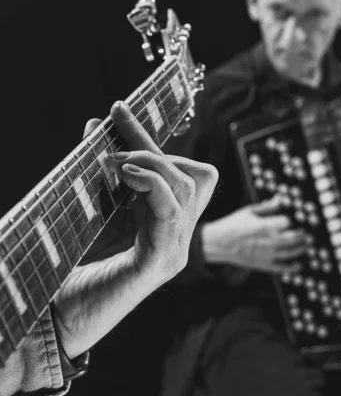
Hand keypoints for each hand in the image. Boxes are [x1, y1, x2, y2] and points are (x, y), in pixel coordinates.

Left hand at [85, 102, 218, 281]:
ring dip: (151, 161)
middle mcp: (176, 237)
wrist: (54, 320)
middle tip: (114, 141)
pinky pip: (172, 210)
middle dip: (156, 146)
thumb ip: (100, 174)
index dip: (150, 137)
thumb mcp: (91, 209)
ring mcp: (174, 250)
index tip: (118, 110)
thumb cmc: (70, 269)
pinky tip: (126, 174)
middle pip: (196, 175)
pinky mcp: (160, 262)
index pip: (177, 172)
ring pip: (189, 187)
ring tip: (114, 162)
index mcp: (163, 225)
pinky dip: (154, 184)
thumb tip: (95, 127)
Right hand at [202, 196, 308, 273]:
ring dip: (301, 249)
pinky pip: (280, 268)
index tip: (293, 220)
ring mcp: (266, 254)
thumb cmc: (233, 225)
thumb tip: (280, 198)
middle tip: (307, 234)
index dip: (291, 220)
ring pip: (290, 252)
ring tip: (307, 246)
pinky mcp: (262, 264)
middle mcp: (268, 241)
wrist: (219, 243)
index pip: (287, 222)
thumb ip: (267, 207)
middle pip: (292, 238)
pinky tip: (298, 265)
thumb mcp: (249, 211)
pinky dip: (291, 267)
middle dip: (302, 235)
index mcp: (265, 226)